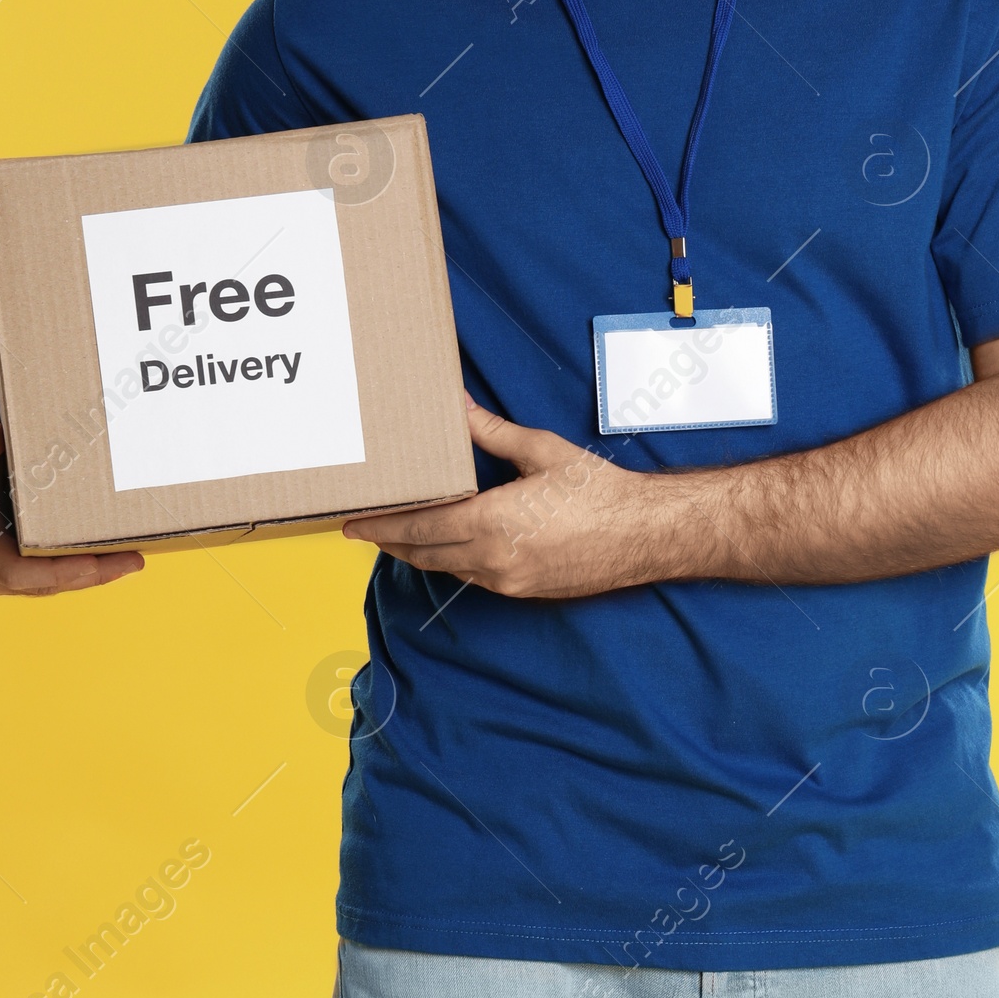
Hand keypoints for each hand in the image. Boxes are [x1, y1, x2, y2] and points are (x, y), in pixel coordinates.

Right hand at [0, 361, 143, 595]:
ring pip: (45, 587)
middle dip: (86, 576)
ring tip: (130, 559)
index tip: (93, 562)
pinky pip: (43, 582)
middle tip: (132, 559)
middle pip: (37, 584)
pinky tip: (111, 560)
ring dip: (88, 578)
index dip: (54, 572)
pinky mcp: (2, 576)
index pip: (10, 568)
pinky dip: (76, 573)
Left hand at [347, 398, 681, 599]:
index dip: (382, 524)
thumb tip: (455, 407)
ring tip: (398, 537)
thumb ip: (489, 432)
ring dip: (418, 554)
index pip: (418, 526)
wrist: (644, 534)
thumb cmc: (598, 490)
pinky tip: (448, 549)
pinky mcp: (523, 591)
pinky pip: (473, 578)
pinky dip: (451, 563)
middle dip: (390, 540)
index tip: (354, 521)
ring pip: (446, 569)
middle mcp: (492, 559)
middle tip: (362, 529)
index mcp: (491, 522)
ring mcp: (507, 581)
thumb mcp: (540, 451)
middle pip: (423, 553)